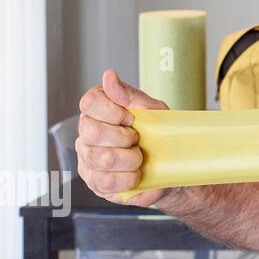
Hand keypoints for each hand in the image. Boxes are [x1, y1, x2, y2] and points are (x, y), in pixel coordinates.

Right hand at [76, 68, 173, 206]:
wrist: (172, 166)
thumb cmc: (159, 134)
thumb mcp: (153, 110)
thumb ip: (131, 95)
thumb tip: (109, 76)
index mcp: (99, 111)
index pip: (89, 102)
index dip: (112, 111)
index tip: (131, 118)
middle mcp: (86, 133)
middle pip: (92, 132)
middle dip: (124, 137)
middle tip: (138, 140)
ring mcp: (87, 159)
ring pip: (101, 158)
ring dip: (130, 159)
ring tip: (139, 157)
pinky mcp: (94, 182)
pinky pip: (106, 181)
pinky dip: (128, 178)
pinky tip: (136, 173)